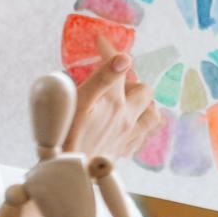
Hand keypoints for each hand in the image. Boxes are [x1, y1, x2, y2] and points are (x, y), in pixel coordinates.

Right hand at [64, 40, 159, 159]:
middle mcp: (127, 116)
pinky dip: (139, 125)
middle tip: (111, 82)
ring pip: (153, 114)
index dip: (108, 48)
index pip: (118, 65)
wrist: (66, 175)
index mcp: (114, 100)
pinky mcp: (124, 151)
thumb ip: (102, 77)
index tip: (99, 40)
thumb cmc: (65, 137)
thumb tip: (125, 57)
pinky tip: (127, 124)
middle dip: (130, 80)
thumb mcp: (78, 102)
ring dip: (144, 104)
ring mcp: (128, 135)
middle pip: (144, 89)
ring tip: (126, 102)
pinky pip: (143, 135)